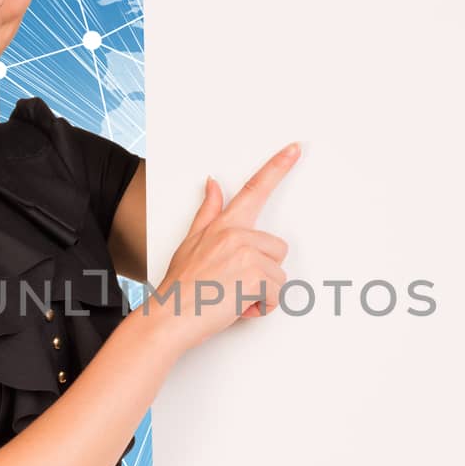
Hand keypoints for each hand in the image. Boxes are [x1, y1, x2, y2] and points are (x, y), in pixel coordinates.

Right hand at [145, 142, 300, 354]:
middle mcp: (237, 234)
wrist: (170, 317)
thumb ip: (208, 212)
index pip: (254, 189)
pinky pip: (277, 293)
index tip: (295, 149)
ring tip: (233, 298)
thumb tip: (213, 184)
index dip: (277, 167)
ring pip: (278, 275)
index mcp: (224, 225)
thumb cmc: (180, 286)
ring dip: (261, 292)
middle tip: (234, 285)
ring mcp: (247, 253)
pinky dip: (262, 306)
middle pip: (277, 249)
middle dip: (263, 272)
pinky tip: (238, 307)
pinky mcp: (255, 275)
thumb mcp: (190, 242)